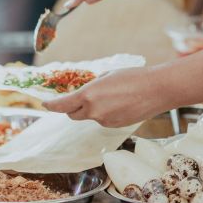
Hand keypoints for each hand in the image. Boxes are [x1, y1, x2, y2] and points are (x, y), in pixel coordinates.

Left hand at [42, 67, 168, 127]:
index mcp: (88, 95)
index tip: (45, 104)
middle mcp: (94, 111)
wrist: (157, 90)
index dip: (52, 105)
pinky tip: (120, 103)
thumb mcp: (107, 76)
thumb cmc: (133, 77)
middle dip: (72, 108)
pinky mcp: (115, 126)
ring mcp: (105, 121)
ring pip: (90, 117)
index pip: (62, 105)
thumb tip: (86, 92)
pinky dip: (106, 113)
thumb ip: (92, 86)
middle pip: (73, 115)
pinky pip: (103, 120)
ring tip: (112, 95)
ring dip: (93, 109)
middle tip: (76, 99)